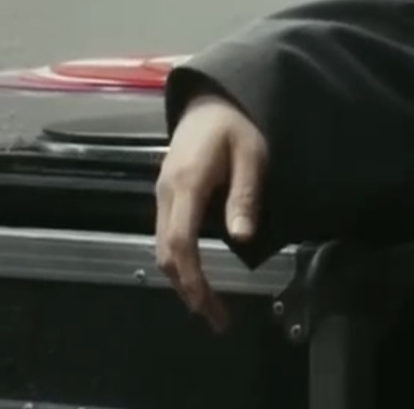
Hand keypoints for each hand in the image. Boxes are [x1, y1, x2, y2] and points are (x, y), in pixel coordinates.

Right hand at [155, 92, 268, 332]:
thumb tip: (242, 238)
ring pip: (162, 247)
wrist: (211, 96)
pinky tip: (199, 271)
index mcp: (188, 183)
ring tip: (209, 303)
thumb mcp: (252, 152)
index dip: (192, 278)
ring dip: (182, 278)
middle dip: (188, 289)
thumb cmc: (236, 123)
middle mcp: (166, 192)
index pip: (180, 242)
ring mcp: (162, 192)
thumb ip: (245, 194)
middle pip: (166, 253)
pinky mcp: (166, 193)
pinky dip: (180, 260)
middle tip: (216, 317)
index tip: (209, 306)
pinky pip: (166, 234)